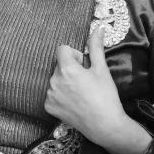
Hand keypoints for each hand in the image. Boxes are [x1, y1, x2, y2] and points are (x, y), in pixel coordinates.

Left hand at [44, 25, 127, 146]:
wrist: (105, 126)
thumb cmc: (106, 96)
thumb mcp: (102, 69)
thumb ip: (96, 47)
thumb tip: (98, 27)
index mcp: (66, 69)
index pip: (62, 49)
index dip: (75, 55)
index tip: (84, 66)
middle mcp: (53, 81)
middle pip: (59, 65)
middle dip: (70, 69)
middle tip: (85, 82)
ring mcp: (49, 95)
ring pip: (56, 79)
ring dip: (65, 82)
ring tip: (81, 94)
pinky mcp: (48, 107)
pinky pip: (52, 93)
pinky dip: (61, 95)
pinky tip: (74, 103)